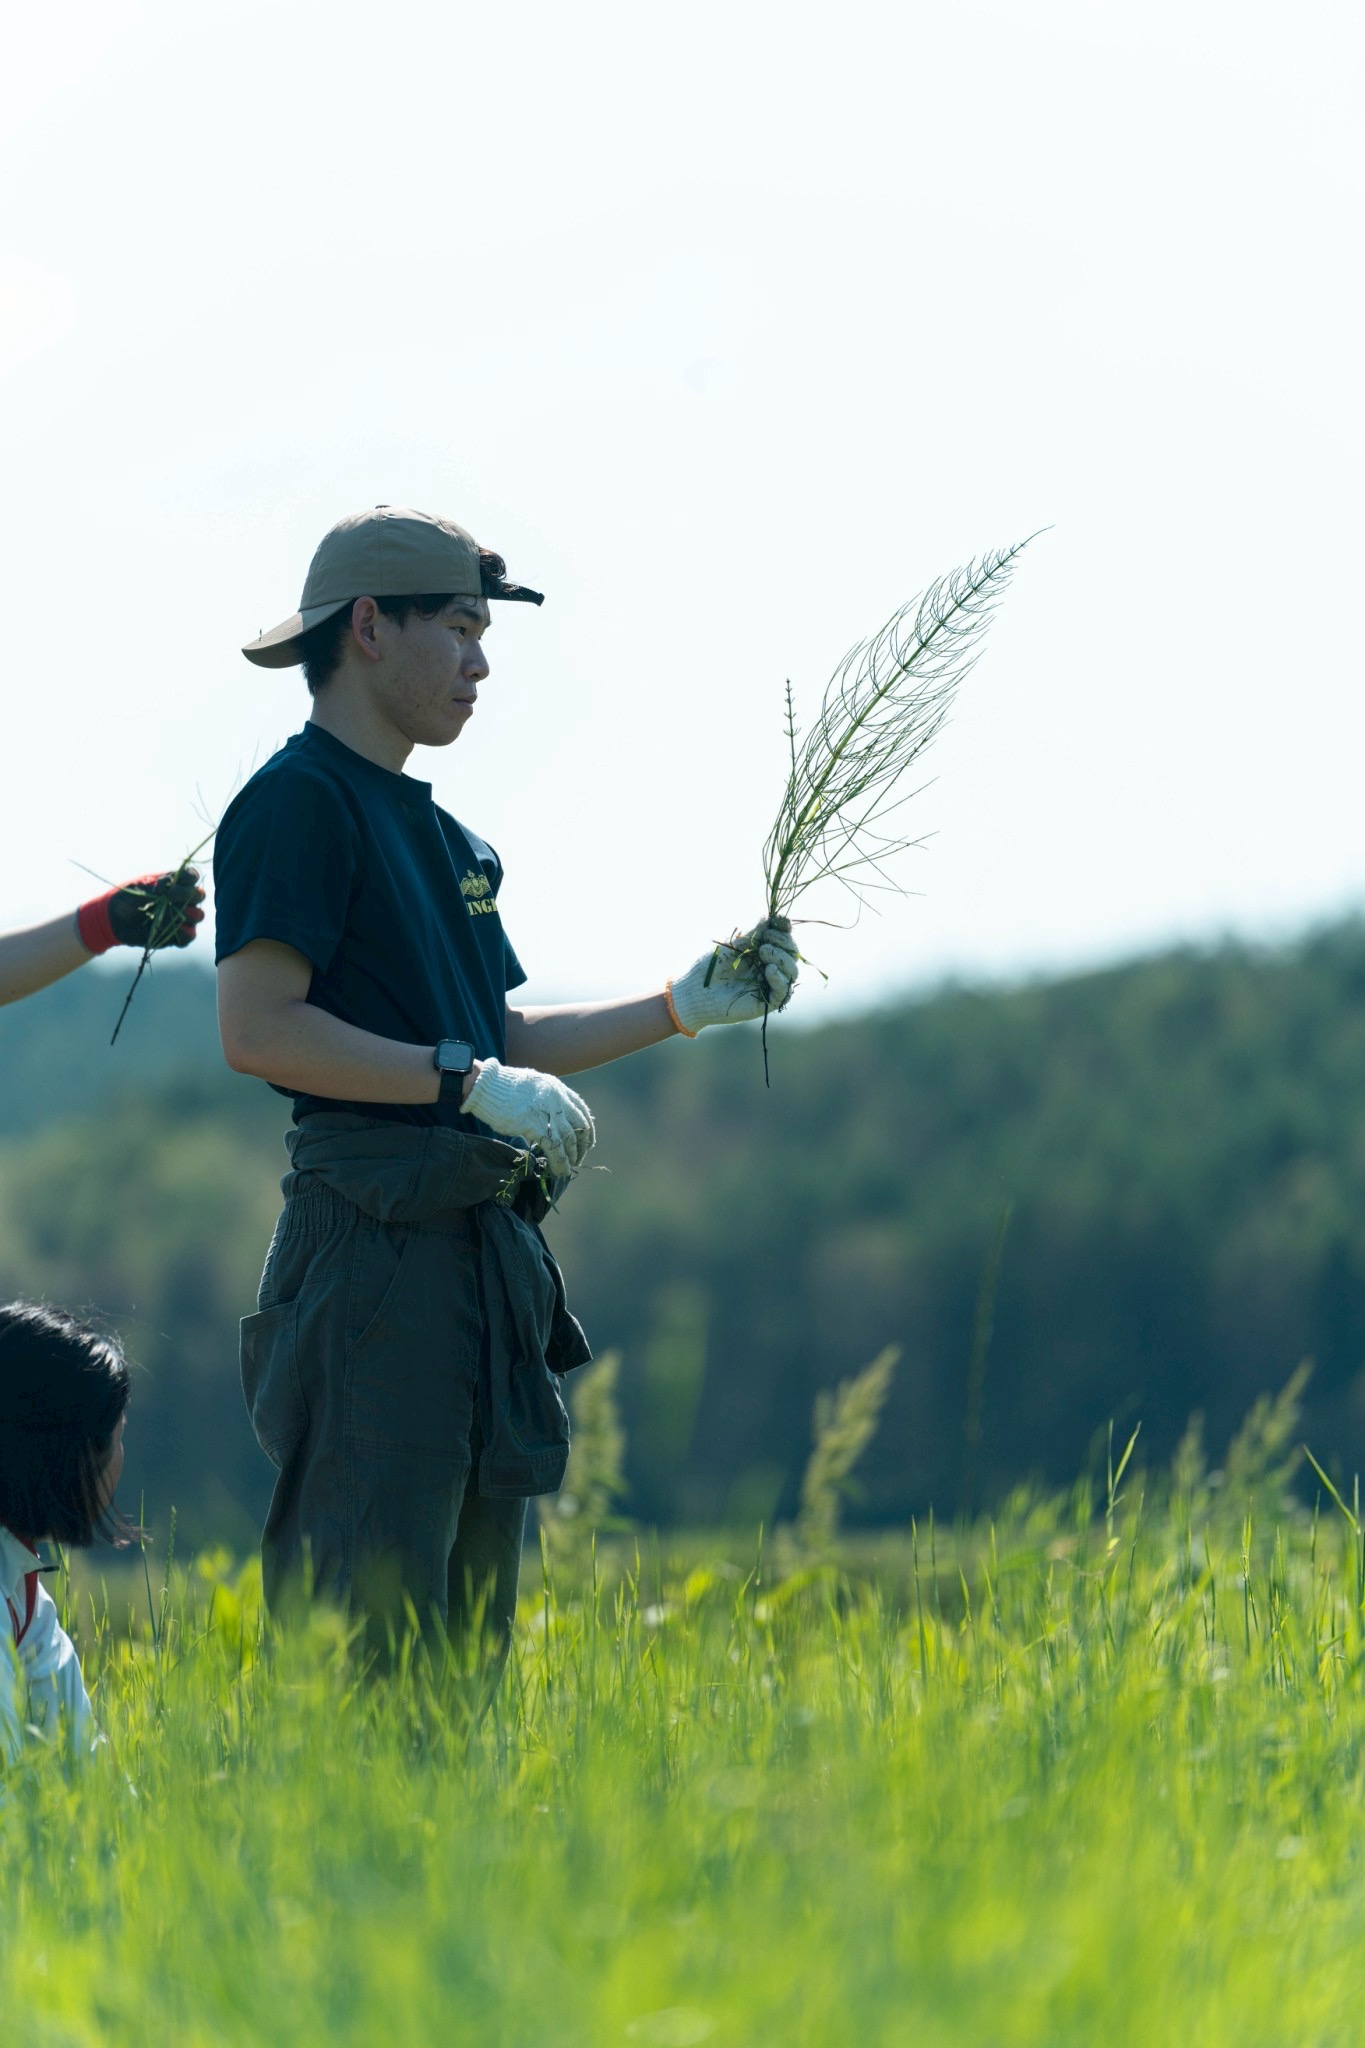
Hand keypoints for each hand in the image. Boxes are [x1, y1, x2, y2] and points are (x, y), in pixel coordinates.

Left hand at [77, 869, 205, 956]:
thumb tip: (167, 889)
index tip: (170, 884)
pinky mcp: (177, 935)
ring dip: (188, 914)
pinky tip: (172, 930)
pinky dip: (184, 934)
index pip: (192, 876)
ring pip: (198, 915)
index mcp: (174, 883)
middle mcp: (182, 899)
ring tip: (173, 914)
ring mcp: (182, 917)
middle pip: (199, 895)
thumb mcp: (137, 887)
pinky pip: (189, 936)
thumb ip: (153, 886)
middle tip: (170, 896)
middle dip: (188, 895)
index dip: (188, 878)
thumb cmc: (126, 898)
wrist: (113, 920)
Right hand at [464, 1058, 595, 1177]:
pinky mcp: (535, 1125)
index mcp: (557, 1087)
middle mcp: (557, 1098)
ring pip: (569, 1140)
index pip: (581, 1109)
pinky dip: (560, 1162)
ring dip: (572, 1157)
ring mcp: (547, 1112)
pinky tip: (559, 1171)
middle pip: (580, 1126)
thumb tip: (550, 1114)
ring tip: (569, 1168)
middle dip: (582, 1145)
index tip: (588, 1141)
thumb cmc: (502, 1087)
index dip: (588, 1128)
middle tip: (578, 1158)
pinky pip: (555, 1148)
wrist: (485, 1085)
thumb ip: (545, 1098)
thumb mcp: (532, 1086)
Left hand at [667, 915, 798, 1034]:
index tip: (780, 921)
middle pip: (791, 953)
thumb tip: (771, 916)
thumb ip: (753, 932)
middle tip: (765, 941)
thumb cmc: (709, 965)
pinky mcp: (766, 1002)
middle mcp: (768, 966)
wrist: (694, 992)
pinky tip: (770, 969)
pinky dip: (780, 979)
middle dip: (784, 942)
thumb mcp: (733, 943)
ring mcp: (768, 984)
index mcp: (760, 950)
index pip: (782, 937)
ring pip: (792, 971)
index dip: (785, 928)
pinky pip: (784, 992)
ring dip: (783, 958)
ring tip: (764, 952)